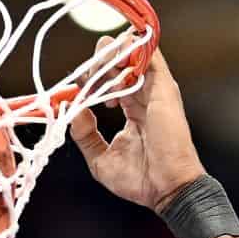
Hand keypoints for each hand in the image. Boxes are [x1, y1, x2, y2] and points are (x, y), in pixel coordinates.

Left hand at [69, 46, 205, 210]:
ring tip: (104, 78)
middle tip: (89, 81)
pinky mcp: (163, 86)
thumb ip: (84, 134)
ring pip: (132, 49)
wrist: (166, 188)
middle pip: (119, 58)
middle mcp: (144, 94)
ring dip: (111, 54)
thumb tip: (73, 110)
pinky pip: (148, 52)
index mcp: (133, 109)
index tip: (78, 91)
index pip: (110, 79)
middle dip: (98, 61)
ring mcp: (155, 88)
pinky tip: (116, 70)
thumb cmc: (141, 180)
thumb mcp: (99, 159)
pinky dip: (129, 51)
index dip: (90, 78)